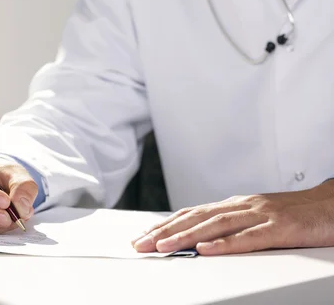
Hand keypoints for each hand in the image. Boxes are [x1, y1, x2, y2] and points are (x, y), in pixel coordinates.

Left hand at [132, 181, 333, 255]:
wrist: (331, 207)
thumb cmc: (293, 215)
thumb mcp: (255, 218)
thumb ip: (229, 226)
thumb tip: (198, 237)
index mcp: (235, 205)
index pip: (191, 213)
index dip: (165, 224)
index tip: (142, 236)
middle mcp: (242, 206)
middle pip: (196, 218)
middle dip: (165, 231)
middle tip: (141, 244)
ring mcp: (261, 215)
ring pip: (216, 225)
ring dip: (186, 236)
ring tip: (163, 246)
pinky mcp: (280, 228)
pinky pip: (249, 238)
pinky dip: (225, 244)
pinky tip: (206, 250)